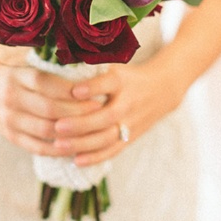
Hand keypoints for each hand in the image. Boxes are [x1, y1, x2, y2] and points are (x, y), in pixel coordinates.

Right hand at [0, 58, 102, 156]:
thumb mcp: (24, 69)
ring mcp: (10, 119)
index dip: (71, 89)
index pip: (46, 83)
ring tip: (92, 129)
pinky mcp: (11, 136)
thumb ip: (48, 74)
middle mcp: (12, 97)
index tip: (93, 92)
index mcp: (17, 77)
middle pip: (49, 108)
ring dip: (72, 132)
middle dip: (77, 111)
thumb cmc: (11, 78)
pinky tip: (75, 146)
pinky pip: (37, 147)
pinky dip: (58, 149)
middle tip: (99, 110)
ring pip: (46, 129)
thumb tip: (85, 79)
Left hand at [53, 62, 185, 166]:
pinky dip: (95, 157)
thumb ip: (92, 66)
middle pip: (106, 116)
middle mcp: (128, 102)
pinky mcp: (131, 137)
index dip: (92, 87)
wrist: (163, 89)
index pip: (108, 83)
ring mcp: (131, 122)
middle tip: (58, 126)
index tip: (74, 90)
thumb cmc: (127, 75)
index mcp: (122, 81)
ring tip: (58, 145)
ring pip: (107, 137)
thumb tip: (61, 59)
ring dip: (83, 144)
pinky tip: (76, 160)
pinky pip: (113, 150)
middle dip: (81, 123)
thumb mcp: (115, 65)